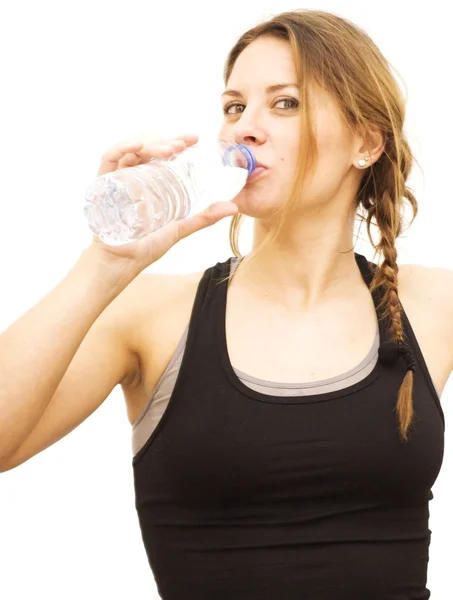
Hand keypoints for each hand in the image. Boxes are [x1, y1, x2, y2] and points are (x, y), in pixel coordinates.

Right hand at [89, 134, 238, 273]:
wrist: (120, 263)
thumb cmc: (145, 247)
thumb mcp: (179, 228)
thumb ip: (204, 218)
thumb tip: (233, 207)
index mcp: (149, 181)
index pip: (162, 153)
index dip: (177, 141)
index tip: (194, 139)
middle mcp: (133, 175)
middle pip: (148, 147)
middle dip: (166, 141)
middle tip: (183, 145)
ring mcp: (117, 177)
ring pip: (132, 149)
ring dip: (151, 143)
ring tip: (169, 149)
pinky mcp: (102, 183)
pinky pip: (109, 158)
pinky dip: (122, 148)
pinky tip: (138, 146)